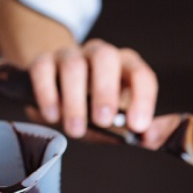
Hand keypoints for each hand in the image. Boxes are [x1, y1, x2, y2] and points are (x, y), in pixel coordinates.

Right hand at [27, 38, 158, 138]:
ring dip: (75, 101)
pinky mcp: (43, 61)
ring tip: (76, 129)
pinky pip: (43, 70)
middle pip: (105, 58)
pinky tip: (52, 116)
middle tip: (103, 121)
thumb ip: (139, 130)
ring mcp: (70, 55)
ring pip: (73, 66)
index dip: (142, 99)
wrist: (59, 94)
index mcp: (125, 66)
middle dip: (105, 91)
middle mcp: (100, 54)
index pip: (140, 74)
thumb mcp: (118, 121)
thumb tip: (149, 137)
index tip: (137, 126)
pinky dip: (47, 94)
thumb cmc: (95, 108)